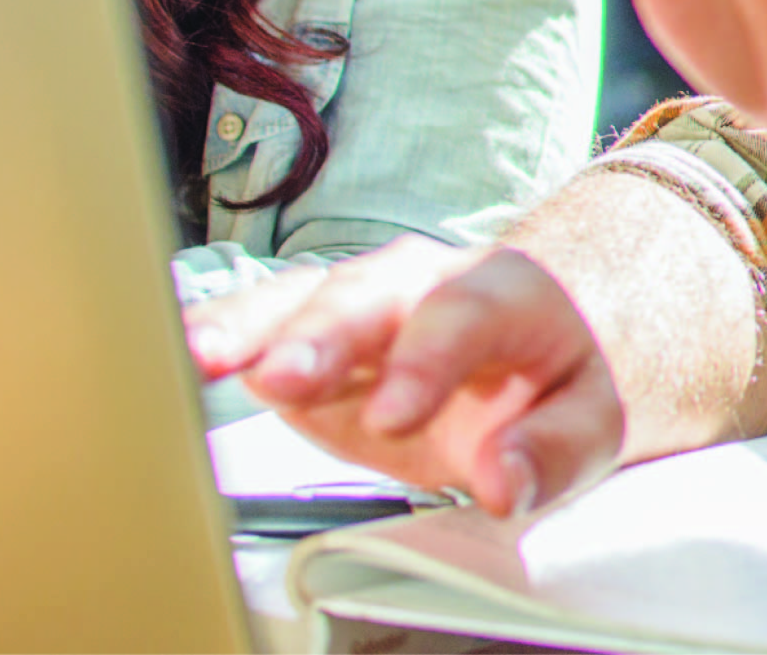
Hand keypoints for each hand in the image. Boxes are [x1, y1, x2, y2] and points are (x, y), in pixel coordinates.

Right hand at [183, 239, 622, 517]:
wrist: (536, 333)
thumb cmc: (558, 371)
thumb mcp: (590, 415)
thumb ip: (552, 449)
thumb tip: (507, 482)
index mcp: (500, 293)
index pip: (459, 318)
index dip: (423, 364)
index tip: (393, 417)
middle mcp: (418, 282)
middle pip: (363, 296)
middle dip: (319, 336)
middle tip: (281, 377)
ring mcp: (357, 303)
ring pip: (298, 299)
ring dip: (248, 327)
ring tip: (199, 356)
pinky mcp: (309, 334)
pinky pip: (259, 327)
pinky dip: (218, 338)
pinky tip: (176, 355)